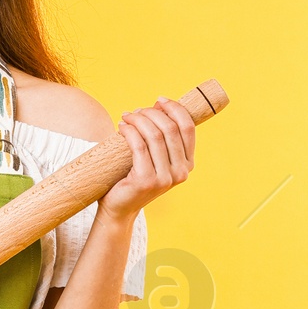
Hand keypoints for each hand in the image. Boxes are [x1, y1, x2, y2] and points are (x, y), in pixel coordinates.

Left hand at [98, 97, 195, 216]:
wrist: (119, 207)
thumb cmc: (134, 177)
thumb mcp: (155, 157)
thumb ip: (163, 137)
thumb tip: (159, 105)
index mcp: (187, 164)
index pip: (187, 127)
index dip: (174, 108)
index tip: (159, 100)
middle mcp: (181, 172)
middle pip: (170, 128)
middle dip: (152, 113)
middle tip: (136, 111)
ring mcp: (165, 179)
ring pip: (154, 135)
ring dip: (139, 120)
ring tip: (126, 117)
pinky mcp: (147, 181)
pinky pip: (139, 146)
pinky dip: (130, 131)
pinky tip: (122, 127)